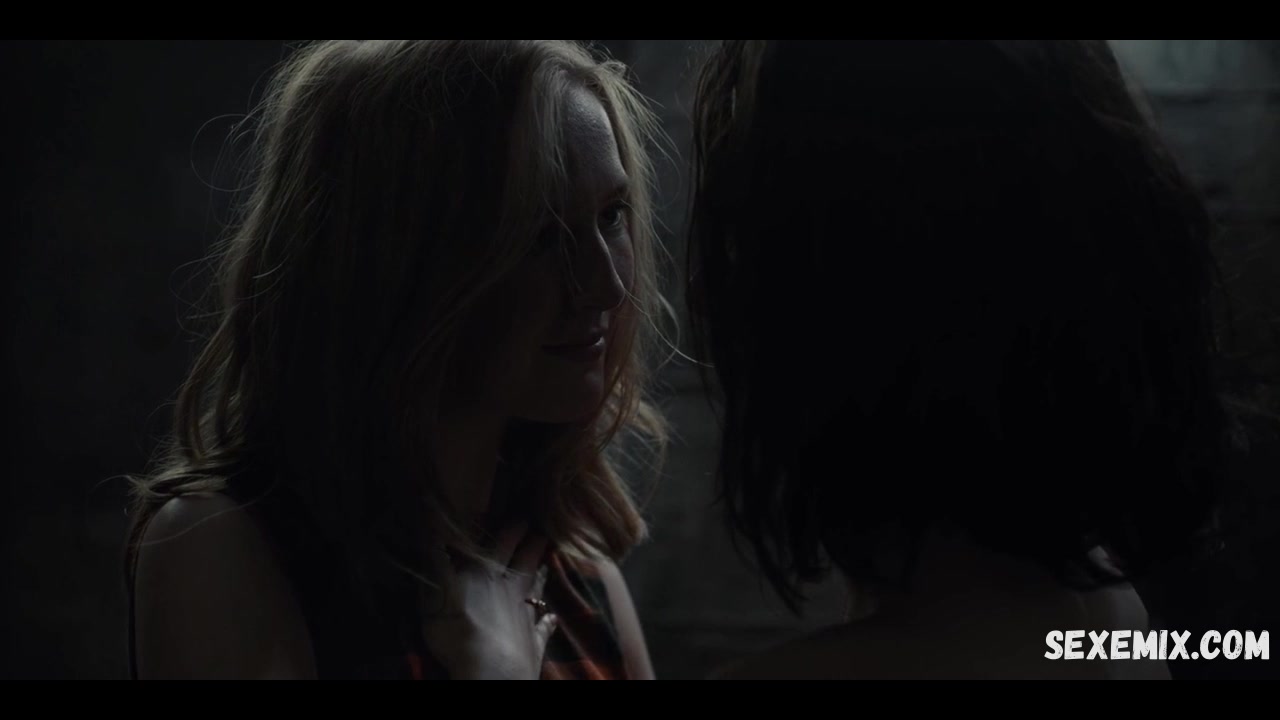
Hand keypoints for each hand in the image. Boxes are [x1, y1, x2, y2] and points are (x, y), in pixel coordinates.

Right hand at [419, 523, 558, 679]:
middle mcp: (511, 588)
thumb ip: (435, 556)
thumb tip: (431, 522)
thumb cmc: (456, 626)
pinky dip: (548, 621)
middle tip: (542, 534)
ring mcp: (525, 615)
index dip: (514, 529)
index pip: (504, 543)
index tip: (524, 517)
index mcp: (487, 572)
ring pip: (536, 589)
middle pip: (526, 562)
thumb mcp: (434, 587)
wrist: (489, 668)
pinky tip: (553, 618)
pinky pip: (543, 628)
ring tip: (547, 566)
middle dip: (533, 546)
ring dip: (541, 576)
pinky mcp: (534, 642)